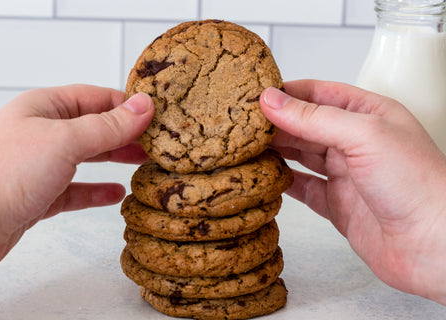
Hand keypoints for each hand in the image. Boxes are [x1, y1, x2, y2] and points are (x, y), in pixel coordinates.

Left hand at [0, 85, 153, 275]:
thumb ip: (107, 125)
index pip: (95, 97)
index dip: (126, 104)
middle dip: (125, 133)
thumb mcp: (65, 140)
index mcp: (44, 108)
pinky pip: (76, 189)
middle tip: (156, 142)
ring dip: (115, 159)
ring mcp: (40, 165)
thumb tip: (143, 106)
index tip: (156, 114)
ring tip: (143, 162)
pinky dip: (96, 191)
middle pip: (94, 127)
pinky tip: (116, 193)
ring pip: (87, 158)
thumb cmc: (4, 175)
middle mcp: (41, 133)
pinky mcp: (39, 195)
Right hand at [260, 80, 445, 304]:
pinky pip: (303, 188)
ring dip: (276, 151)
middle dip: (275, 123)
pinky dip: (283, 182)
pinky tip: (264, 177)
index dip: (286, 93)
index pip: (318, 94)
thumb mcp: (363, 135)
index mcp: (368, 114)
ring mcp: (346, 175)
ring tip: (246, 147)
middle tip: (241, 125)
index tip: (255, 96)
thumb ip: (314, 118)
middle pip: (305, 125)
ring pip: (301, 156)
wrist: (436, 245)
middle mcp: (356, 142)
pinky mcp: (338, 205)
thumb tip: (272, 100)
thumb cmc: (417, 184)